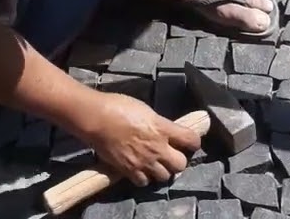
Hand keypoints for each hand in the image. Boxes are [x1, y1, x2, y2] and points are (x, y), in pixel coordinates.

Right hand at [78, 92, 200, 185]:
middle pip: (180, 164)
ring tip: (155, 164)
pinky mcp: (129, 170)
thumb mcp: (146, 110)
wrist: (96, 119)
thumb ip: (159, 124)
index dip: (193, 141)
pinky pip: (144, 182)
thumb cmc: (118, 107)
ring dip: (161, 171)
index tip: (190, 142)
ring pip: (164, 176)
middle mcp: (157, 148)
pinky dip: (144, 178)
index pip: (191, 140)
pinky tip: (140, 169)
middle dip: (178, 160)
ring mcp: (143, 161)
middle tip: (171, 155)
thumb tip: (166, 130)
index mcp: (162, 128)